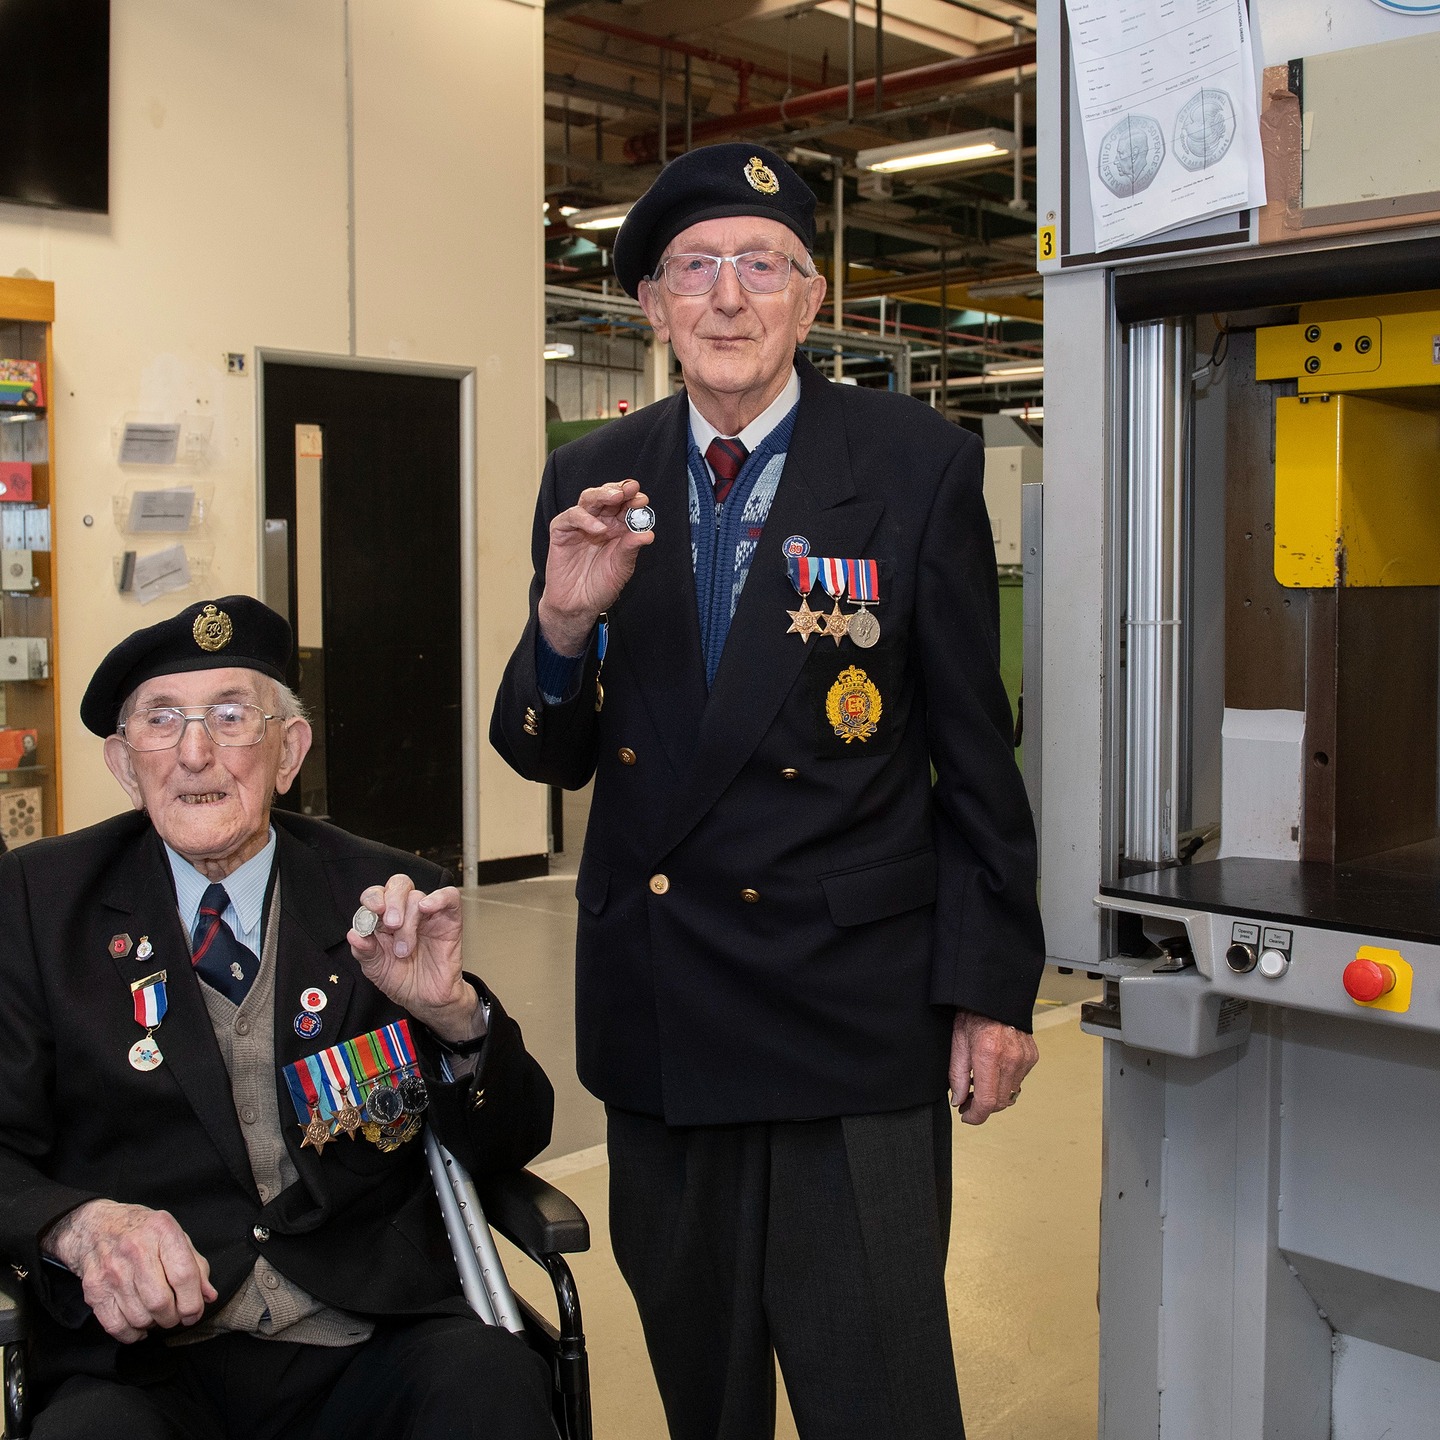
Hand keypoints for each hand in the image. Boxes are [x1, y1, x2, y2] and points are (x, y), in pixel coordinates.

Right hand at [44, 1199, 216, 1342]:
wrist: (96, 1226)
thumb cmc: (142, 1231)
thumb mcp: (175, 1235)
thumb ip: (195, 1265)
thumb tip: (208, 1296)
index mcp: (162, 1231)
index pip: (184, 1275)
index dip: (193, 1301)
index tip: (195, 1312)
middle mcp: (135, 1250)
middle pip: (160, 1301)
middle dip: (173, 1317)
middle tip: (176, 1315)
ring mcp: (111, 1271)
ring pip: (139, 1317)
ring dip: (153, 1324)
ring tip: (157, 1314)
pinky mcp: (94, 1290)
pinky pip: (115, 1326)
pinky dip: (131, 1334)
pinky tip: (139, 1325)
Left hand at [349, 876, 482, 1046]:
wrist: (426, 1000)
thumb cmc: (402, 981)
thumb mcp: (375, 969)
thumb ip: (364, 951)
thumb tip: (354, 935)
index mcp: (383, 920)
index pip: (376, 895)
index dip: (373, 898)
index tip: (373, 912)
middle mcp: (405, 912)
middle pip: (399, 885)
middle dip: (393, 902)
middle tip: (392, 924)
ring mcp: (428, 915)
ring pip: (417, 897)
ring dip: (409, 921)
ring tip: (405, 949)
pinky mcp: (449, 919)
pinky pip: (449, 897)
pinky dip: (438, 897)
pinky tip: (427, 908)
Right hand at [537, 479, 654, 655]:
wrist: (578, 605)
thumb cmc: (600, 585)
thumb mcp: (622, 567)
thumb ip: (631, 548)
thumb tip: (648, 534)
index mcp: (616, 528)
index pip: (625, 506)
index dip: (633, 500)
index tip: (643, 499)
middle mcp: (598, 522)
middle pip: (607, 497)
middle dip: (620, 490)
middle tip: (631, 489)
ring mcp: (579, 525)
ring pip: (588, 499)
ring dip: (602, 494)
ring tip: (617, 497)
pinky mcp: (561, 531)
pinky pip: (570, 517)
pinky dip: (584, 518)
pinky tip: (598, 529)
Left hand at [948, 1010, 1038, 1125]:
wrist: (995, 997)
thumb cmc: (973, 1014)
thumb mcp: (957, 1043)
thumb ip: (957, 1076)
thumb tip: (959, 1101)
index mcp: (988, 1054)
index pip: (987, 1101)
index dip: (976, 1115)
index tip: (966, 1116)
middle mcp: (1011, 1059)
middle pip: (1000, 1102)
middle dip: (983, 1107)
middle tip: (968, 1101)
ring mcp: (1024, 1058)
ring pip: (1010, 1094)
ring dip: (994, 1096)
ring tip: (979, 1084)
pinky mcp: (1032, 1057)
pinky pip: (1018, 1081)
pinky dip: (1005, 1082)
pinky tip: (994, 1071)